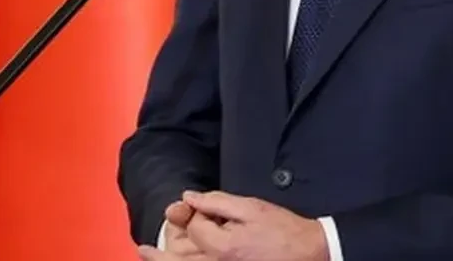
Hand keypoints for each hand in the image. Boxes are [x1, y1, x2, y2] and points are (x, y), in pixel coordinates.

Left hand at [143, 190, 327, 260]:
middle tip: (143, 250)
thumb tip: (190, 197)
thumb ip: (217, 202)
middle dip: (163, 254)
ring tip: (150, 257)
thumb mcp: (250, 207)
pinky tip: (182, 259)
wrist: (310, 253)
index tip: (206, 209)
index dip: (197, 215)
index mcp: (223, 247)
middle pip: (184, 259)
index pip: (195, 228)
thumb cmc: (282, 229)